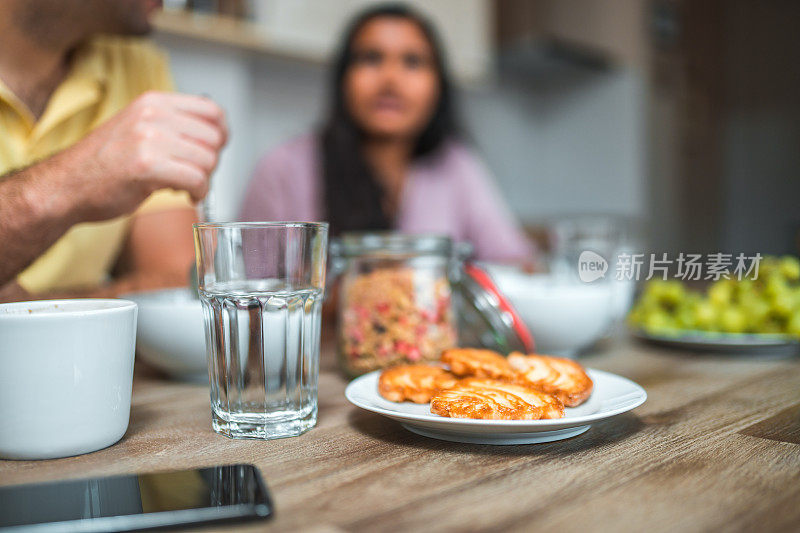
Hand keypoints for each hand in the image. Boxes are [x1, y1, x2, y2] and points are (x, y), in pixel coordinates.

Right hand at [52, 91, 226, 221]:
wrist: (66, 186)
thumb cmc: (103, 165)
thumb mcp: (140, 130)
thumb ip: (173, 128)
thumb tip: (213, 138)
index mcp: (153, 102)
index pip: (211, 110)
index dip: (221, 133)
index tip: (215, 149)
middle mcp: (152, 115)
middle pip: (213, 137)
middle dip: (211, 162)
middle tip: (196, 174)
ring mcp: (148, 138)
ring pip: (207, 159)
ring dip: (204, 180)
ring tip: (187, 186)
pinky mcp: (147, 165)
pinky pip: (196, 179)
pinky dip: (198, 192)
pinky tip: (186, 195)